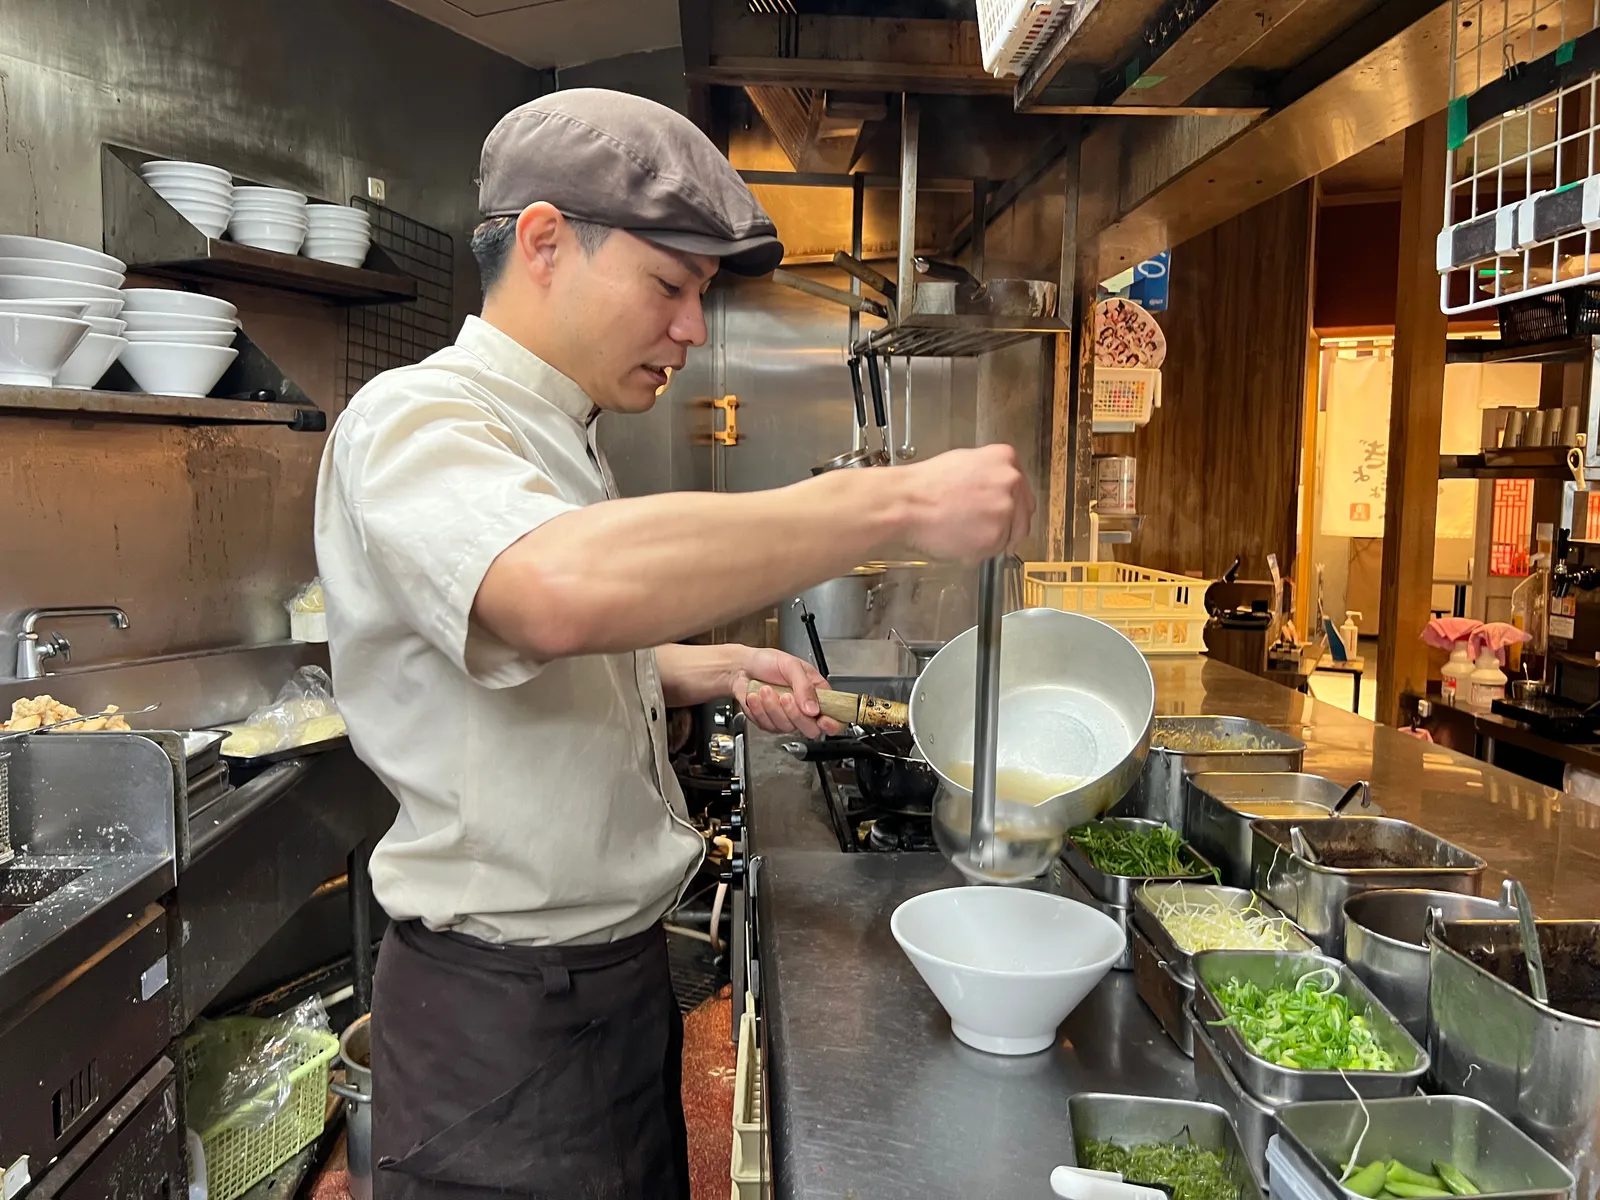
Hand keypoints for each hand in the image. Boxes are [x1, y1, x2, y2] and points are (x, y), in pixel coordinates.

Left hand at [732, 647, 846, 738]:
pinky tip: (756, 696)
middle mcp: (804, 709)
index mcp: (817, 693)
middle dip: (795, 714)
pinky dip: (759, 710)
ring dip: (772, 707)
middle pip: (811, 729)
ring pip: (787, 728)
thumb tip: (814, 708)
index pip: (835, 717)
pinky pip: (768, 726)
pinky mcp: (770, 722)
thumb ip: (805, 686)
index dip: (833, 724)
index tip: (823, 720)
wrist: (742, 667)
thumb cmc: (767, 662)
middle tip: (785, 696)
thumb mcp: (791, 665)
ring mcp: (787, 717)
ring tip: (765, 689)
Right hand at [895, 444, 1034, 562]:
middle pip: (1023, 514)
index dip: (1011, 505)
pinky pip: (992, 552)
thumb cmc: (924, 485)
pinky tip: (956, 541)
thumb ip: (988, 474)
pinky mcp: (996, 536)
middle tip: (983, 530)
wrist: (907, 504)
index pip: (1022, 488)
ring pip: (1008, 535)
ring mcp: (1006, 510)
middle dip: (1007, 526)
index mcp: (1005, 458)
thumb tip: (995, 491)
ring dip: (989, 540)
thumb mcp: (963, 462)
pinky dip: (976, 553)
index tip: (1001, 513)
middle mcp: (1011, 481)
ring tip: (960, 533)